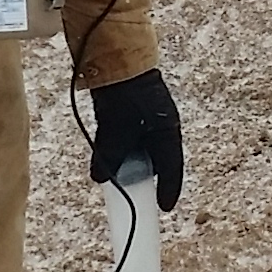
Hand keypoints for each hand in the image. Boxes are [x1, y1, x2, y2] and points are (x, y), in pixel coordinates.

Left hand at [86, 69, 182, 210]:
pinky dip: (116, 152)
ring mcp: (144, 122)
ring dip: (127, 164)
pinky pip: (124, 141)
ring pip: (137, 152)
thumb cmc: (125, 95)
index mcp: (166, 133)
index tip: (164, 207)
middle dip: (144, 177)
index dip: (168, 189)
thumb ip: (111, 155)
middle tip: (137, 197)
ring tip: (117, 179)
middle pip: (154, 161)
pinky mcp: (127, 116)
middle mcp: (159, 128)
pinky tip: (104, 162)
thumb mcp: (118, 131)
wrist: (116, 64)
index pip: (171, 168)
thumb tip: (100, 177)